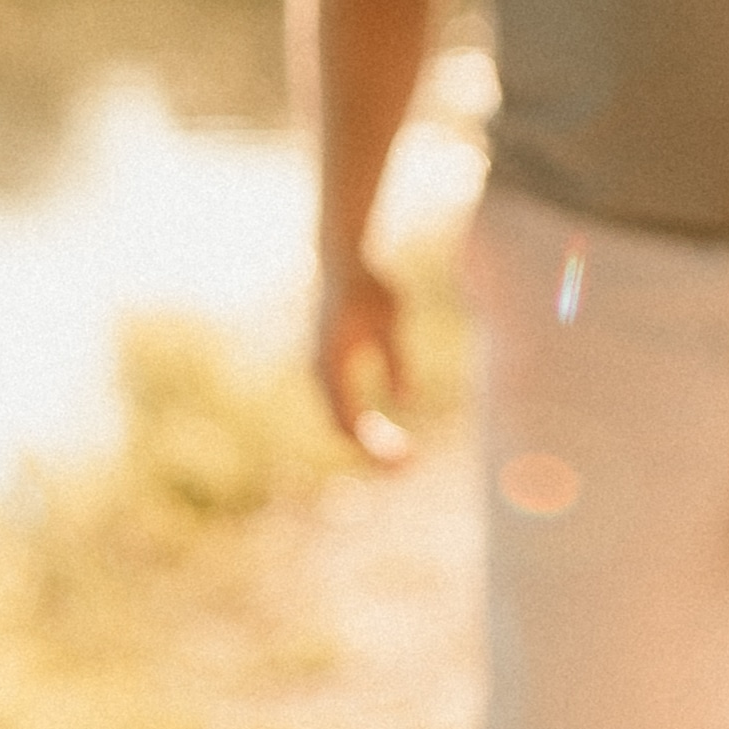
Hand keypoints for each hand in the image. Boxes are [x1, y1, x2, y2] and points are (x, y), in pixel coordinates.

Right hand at [314, 256, 412, 466]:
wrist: (340, 262)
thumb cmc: (369, 286)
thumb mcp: (391, 316)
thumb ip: (397, 358)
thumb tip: (405, 400)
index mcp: (332, 364)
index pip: (348, 423)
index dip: (373, 447)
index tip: (403, 461)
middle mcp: (320, 373)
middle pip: (342, 429)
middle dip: (372, 452)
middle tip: (408, 467)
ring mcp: (321, 372)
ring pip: (340, 422)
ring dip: (368, 442)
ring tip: (402, 456)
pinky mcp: (329, 370)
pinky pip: (342, 410)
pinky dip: (362, 427)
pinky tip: (385, 436)